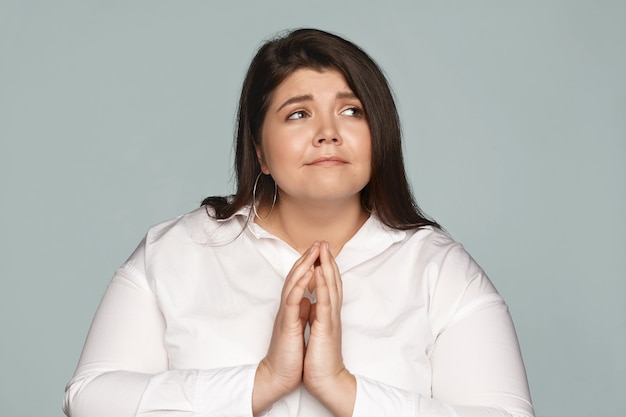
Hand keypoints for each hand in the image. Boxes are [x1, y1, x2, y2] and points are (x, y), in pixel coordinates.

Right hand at [252, 242, 319, 412]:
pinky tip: (308, 273)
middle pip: (297, 276)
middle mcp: (288, 308)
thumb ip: (301, 312)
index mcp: (294, 309)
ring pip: (293, 283)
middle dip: (308, 258)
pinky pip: (292, 300)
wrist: (279, 376)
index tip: (322, 251)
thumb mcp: (299, 329)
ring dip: (304, 265)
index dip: (310, 265)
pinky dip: (300, 285)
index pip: (301, 281)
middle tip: (319, 242)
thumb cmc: (290, 355)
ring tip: (314, 250)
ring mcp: (286, 314)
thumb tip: (308, 299)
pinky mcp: (286, 324)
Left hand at [303, 242, 355, 415]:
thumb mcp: (315, 331)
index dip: (325, 267)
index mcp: (327, 314)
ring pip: (331, 287)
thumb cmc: (319, 358)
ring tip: (323, 250)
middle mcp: (331, 313)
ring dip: (327, 267)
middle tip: (324, 242)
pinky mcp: (326, 328)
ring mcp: (330, 319)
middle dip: (327, 260)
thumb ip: (315, 315)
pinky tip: (321, 274)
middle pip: (332, 281)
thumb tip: (311, 301)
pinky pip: (325, 303)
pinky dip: (324, 286)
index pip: (328, 286)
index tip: (320, 251)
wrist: (326, 380)